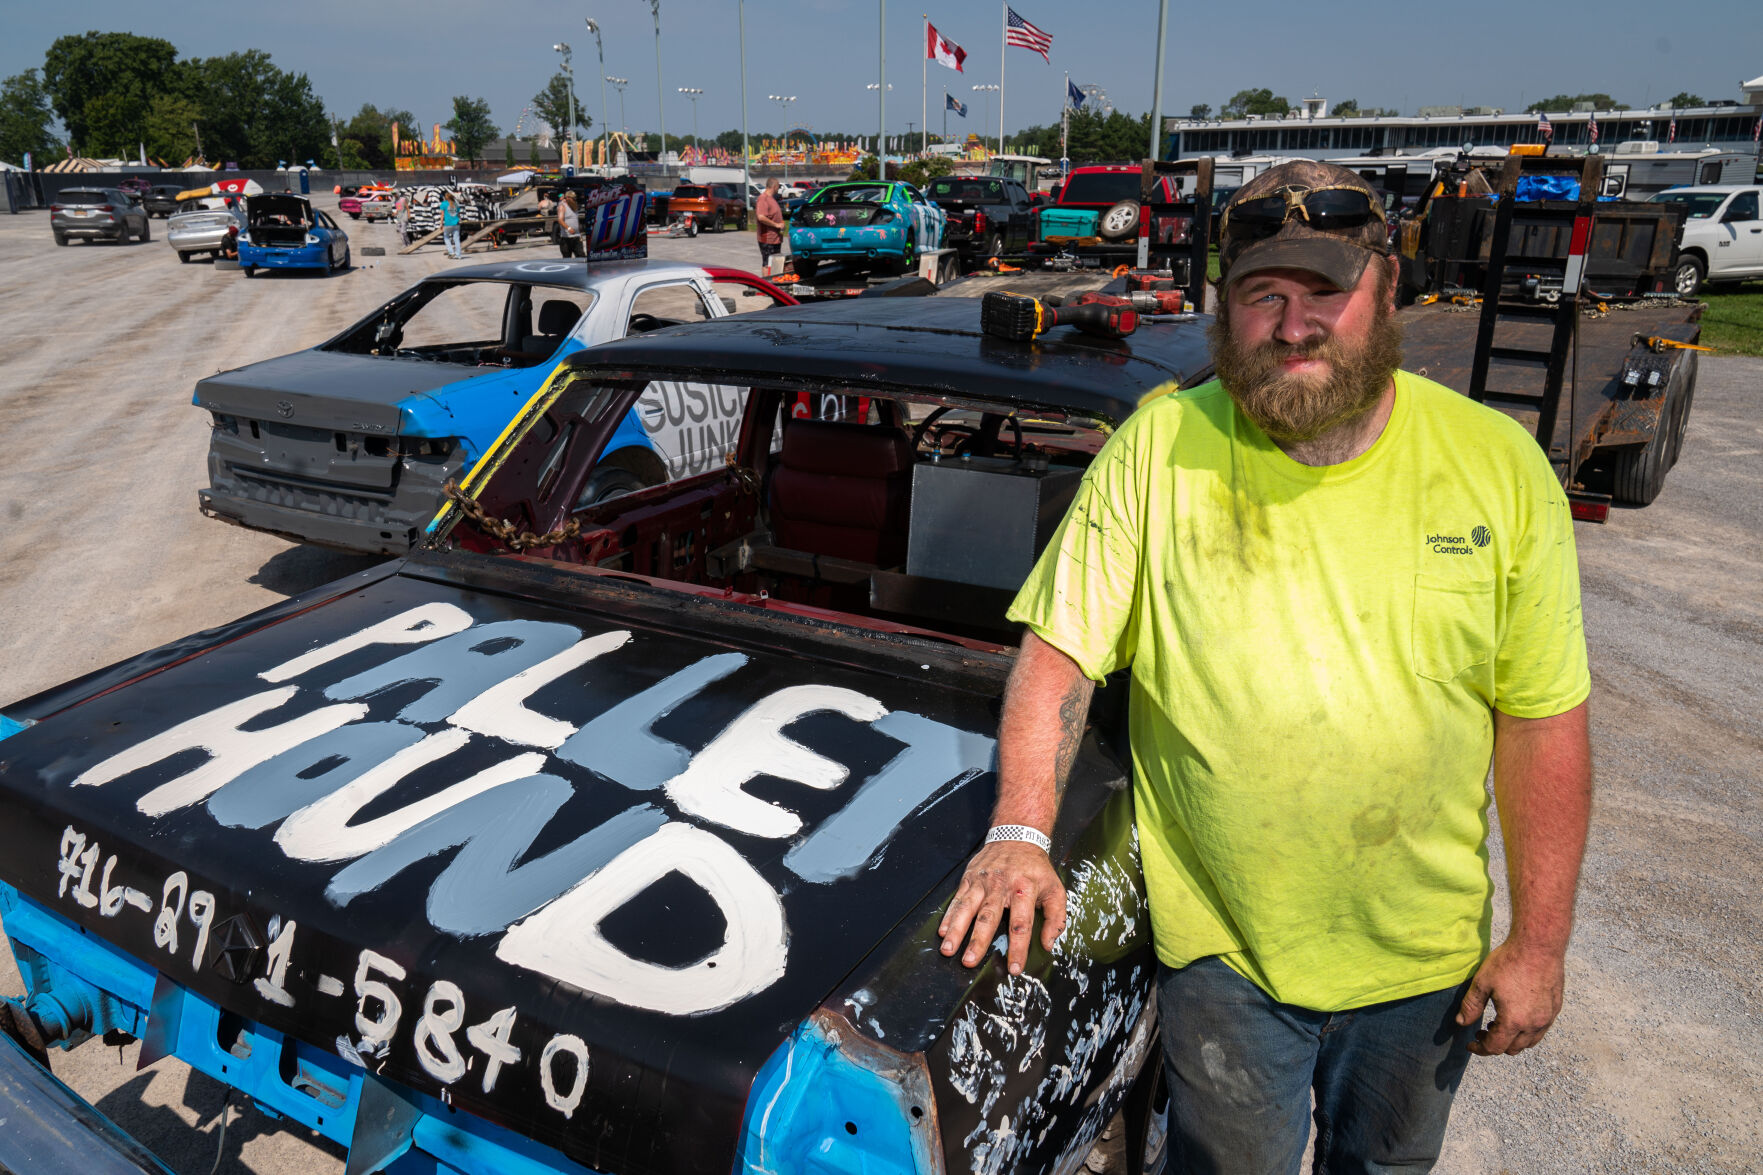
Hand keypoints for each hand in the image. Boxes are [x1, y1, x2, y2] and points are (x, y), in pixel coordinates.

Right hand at [937, 841, 1065, 974]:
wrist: (1017, 836)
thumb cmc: (1036, 868)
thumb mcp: (1055, 889)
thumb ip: (1056, 918)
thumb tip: (1049, 944)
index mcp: (1025, 889)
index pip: (1021, 924)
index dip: (1018, 948)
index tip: (1014, 968)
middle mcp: (1001, 885)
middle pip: (988, 916)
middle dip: (978, 940)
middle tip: (969, 962)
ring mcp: (982, 881)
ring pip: (967, 908)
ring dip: (956, 930)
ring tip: (948, 949)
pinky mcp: (969, 878)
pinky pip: (957, 899)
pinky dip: (949, 915)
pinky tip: (942, 931)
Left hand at [1456, 940, 1565, 1055]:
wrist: (1539, 946)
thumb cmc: (1510, 961)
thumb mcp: (1482, 983)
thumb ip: (1471, 1006)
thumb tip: (1460, 1022)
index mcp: (1514, 1021)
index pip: (1495, 1047)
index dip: (1480, 1049)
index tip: (1470, 1044)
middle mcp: (1534, 1024)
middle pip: (1513, 1048)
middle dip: (1495, 1044)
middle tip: (1482, 1031)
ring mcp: (1547, 1017)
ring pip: (1529, 1042)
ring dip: (1513, 1039)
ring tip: (1498, 1024)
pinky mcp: (1555, 1008)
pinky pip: (1541, 1030)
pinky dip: (1527, 1031)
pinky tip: (1517, 1015)